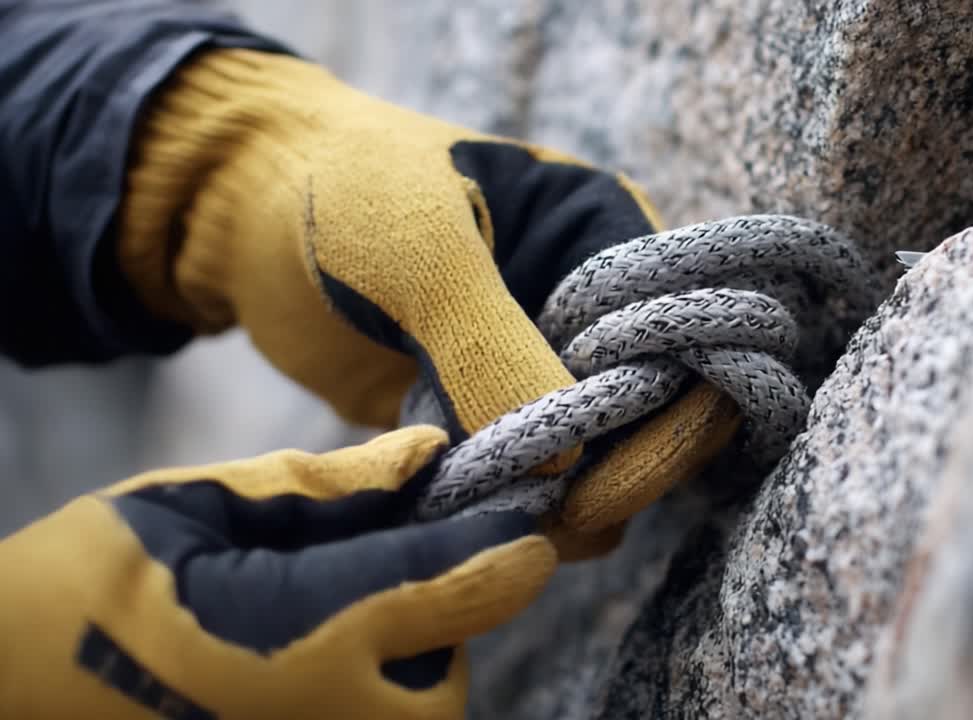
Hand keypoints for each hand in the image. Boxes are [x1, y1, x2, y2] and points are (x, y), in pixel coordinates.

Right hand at [0, 426, 554, 718]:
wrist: (3, 687)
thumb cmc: (87, 581)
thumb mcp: (203, 506)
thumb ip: (325, 490)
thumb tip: (426, 457)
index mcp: (302, 636)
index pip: (451, 586)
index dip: (502, 544)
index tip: (530, 519)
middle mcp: (322, 719)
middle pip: (447, 674)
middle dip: (443, 617)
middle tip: (389, 566)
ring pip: (417, 714)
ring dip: (408, 664)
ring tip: (334, 613)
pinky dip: (372, 693)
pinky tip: (317, 654)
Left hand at [116, 48, 739, 557]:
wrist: (250, 211)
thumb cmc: (347, 191)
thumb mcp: (423, 248)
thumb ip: (491, 343)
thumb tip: (568, 464)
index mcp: (609, 241)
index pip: (689, 339)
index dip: (670, 412)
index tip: (606, 472)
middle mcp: (593, 311)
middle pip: (655, 415)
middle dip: (619, 471)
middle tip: (562, 515)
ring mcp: (540, 369)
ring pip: (596, 461)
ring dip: (562, 502)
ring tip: (499, 515)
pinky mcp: (489, 419)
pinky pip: (523, 481)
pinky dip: (507, 508)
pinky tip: (464, 512)